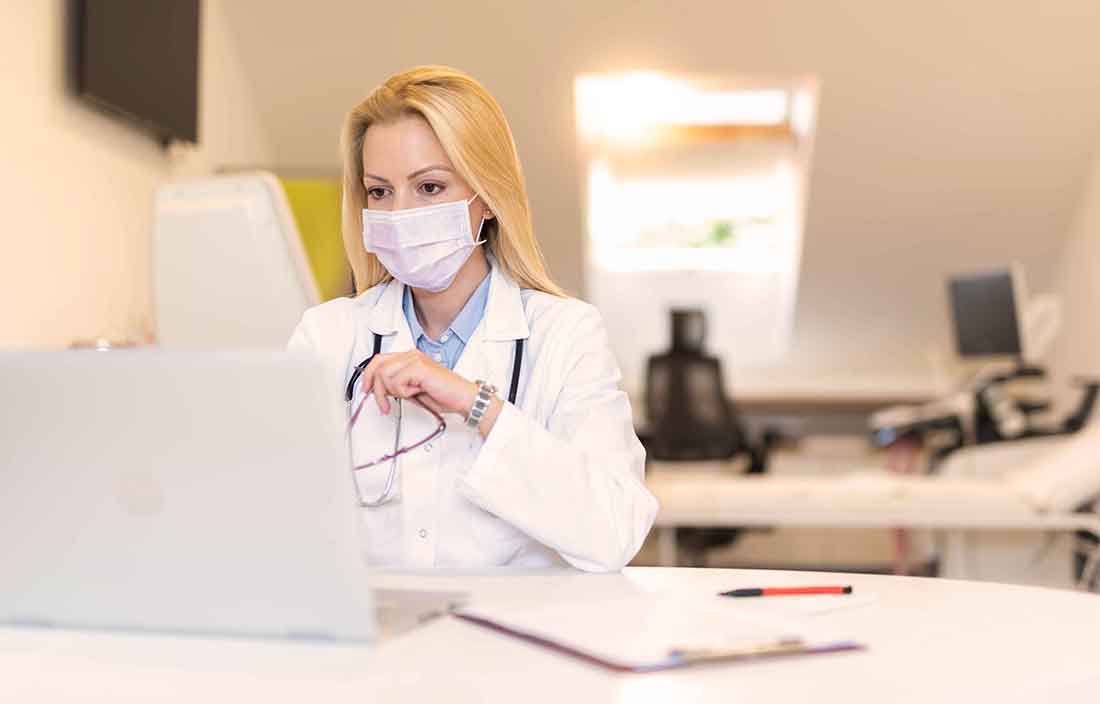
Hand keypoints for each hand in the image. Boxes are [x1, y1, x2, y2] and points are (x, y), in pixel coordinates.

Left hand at [359, 350, 477, 416]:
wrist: (462, 398)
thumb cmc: (443, 394)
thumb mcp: (412, 391)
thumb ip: (396, 386)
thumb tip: (379, 389)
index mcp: (410, 357)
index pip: (379, 360)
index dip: (368, 375)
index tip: (367, 390)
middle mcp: (411, 355)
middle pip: (378, 365)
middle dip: (376, 388)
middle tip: (383, 404)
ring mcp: (415, 359)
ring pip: (384, 374)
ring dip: (393, 392)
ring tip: (408, 396)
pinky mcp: (419, 367)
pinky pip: (397, 382)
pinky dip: (404, 393)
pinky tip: (417, 392)